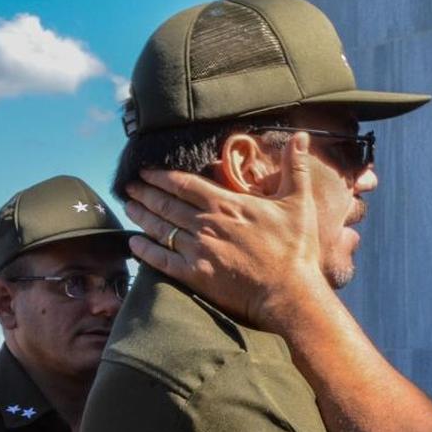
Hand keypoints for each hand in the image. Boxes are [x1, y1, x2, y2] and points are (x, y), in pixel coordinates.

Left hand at [123, 132, 329, 328]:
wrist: (290, 294)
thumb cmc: (296, 250)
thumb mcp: (299, 204)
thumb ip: (296, 168)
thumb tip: (302, 137)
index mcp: (226, 204)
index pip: (184, 183)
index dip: (161, 176)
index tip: (146, 171)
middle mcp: (207, 224)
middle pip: (166, 204)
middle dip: (145, 192)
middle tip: (129, 185)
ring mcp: (199, 251)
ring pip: (161, 228)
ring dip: (141, 216)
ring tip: (129, 207)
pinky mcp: (196, 276)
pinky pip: (162, 260)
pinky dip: (145, 250)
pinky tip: (134, 243)